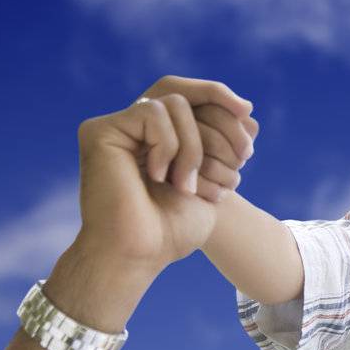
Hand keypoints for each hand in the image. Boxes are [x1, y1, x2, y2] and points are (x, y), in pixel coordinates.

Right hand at [75, 77, 252, 274]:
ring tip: (186, 185)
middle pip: (184, 93)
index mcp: (155, 141)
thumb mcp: (211, 186)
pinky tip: (160, 177)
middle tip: (243, 156)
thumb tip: (250, 117)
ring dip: (194, 147)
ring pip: (173, 103)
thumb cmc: (170, 233)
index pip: (190, 98)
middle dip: (221, 121)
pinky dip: (169, 145)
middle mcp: (133, 131)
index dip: (219, 97)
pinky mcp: (100, 131)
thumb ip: (225, 149)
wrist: (140, 255)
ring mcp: (116, 129)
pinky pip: (153, 112)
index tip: (249, 114)